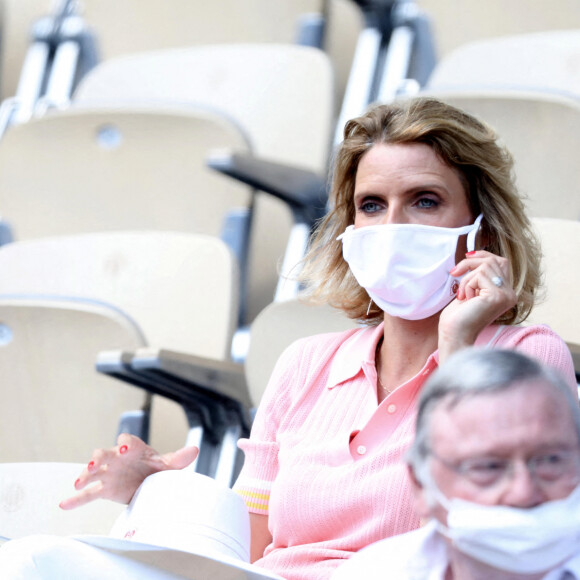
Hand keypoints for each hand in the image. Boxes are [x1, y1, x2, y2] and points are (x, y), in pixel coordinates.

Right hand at [59, 433, 198, 509]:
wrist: (148, 482)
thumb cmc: (155, 469)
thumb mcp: (167, 465)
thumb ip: (178, 458)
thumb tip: (194, 450)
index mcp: (135, 449)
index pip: (128, 442)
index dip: (125, 444)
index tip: (125, 449)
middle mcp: (118, 458)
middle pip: (105, 453)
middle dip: (99, 457)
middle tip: (95, 462)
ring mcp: (109, 473)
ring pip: (94, 471)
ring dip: (85, 474)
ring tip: (79, 482)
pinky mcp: (104, 488)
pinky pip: (89, 493)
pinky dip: (76, 499)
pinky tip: (65, 503)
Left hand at [438, 250, 516, 360]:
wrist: (454, 335)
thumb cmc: (458, 317)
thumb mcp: (470, 290)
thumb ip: (478, 275)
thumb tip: (473, 254)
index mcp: (505, 293)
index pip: (501, 263)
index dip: (483, 255)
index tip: (466, 256)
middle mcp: (510, 294)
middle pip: (494, 260)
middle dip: (470, 262)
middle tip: (454, 272)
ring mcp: (506, 295)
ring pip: (485, 266)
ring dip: (466, 278)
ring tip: (462, 295)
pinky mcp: (497, 296)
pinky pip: (479, 276)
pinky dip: (467, 284)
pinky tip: (465, 300)